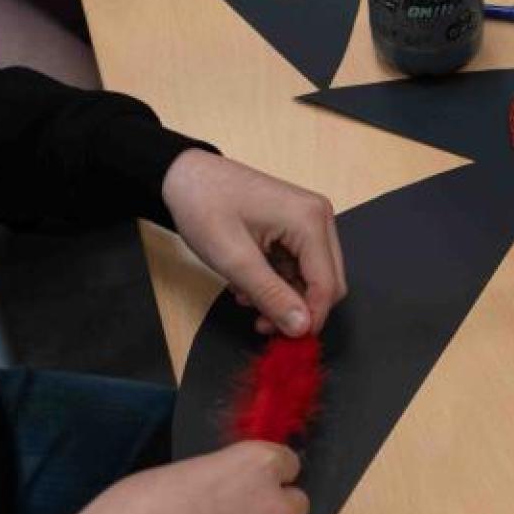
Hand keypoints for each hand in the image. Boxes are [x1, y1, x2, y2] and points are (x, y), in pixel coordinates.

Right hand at [70, 442, 308, 513]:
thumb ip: (230, 474)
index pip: (288, 463)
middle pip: (295, 503)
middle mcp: (275, 504)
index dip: (264, 474)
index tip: (244, 483)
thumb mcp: (192, 471)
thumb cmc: (138, 507)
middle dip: (270, 508)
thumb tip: (247, 485)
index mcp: (257, 464)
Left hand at [163, 150, 347, 336]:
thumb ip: (271, 295)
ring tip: (246, 297)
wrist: (185, 174)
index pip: (328, 285)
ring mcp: (309, 219)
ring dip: (283, 295)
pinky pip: (299, 264)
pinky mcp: (297, 224)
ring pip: (312, 277)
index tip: (284, 339)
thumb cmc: (205, 206)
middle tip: (262, 323)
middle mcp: (319, 218)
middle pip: (327, 281)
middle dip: (297, 308)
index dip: (310, 318)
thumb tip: (302, 327)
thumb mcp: (234, 259)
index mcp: (310, 221)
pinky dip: (278, 280)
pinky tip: (248, 282)